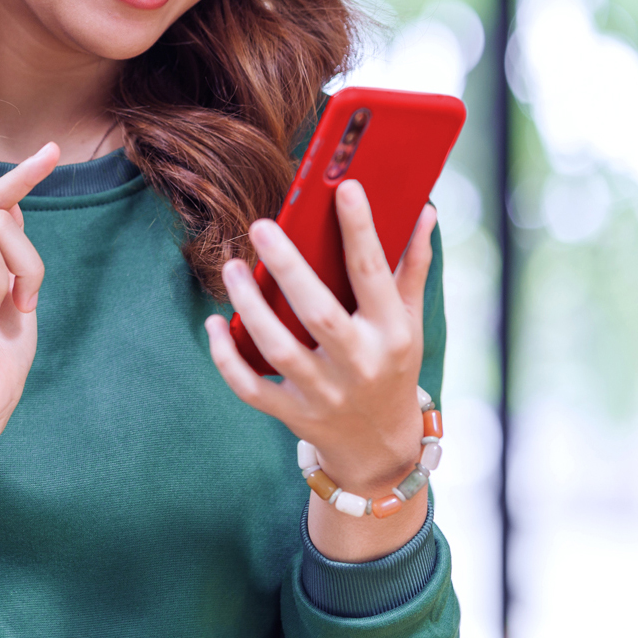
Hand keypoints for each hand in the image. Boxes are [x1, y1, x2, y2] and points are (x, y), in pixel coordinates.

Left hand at [205, 181, 435, 554]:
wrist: (382, 450)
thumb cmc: (392, 367)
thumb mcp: (410, 321)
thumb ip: (411, 266)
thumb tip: (423, 211)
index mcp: (391, 334)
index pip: (374, 274)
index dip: (360, 230)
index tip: (344, 187)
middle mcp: (359, 365)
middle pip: (318, 312)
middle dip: (288, 268)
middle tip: (260, 225)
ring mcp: (324, 393)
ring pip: (278, 349)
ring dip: (249, 307)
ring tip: (231, 267)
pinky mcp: (293, 414)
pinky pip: (251, 388)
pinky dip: (226, 358)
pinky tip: (214, 323)